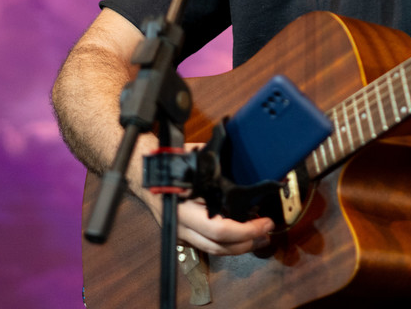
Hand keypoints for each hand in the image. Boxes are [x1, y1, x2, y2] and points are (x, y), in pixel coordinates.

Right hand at [136, 142, 273, 255]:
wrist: (143, 172)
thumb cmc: (169, 162)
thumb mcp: (195, 160)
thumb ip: (215, 166)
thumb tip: (241, 162)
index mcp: (185, 208)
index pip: (219, 230)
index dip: (246, 231)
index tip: (265, 222)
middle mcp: (182, 226)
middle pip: (219, 246)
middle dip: (247, 243)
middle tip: (267, 233)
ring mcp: (181, 233)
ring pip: (214, 250)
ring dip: (239, 247)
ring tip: (260, 239)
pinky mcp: (183, 235)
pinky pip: (207, 245)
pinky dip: (227, 244)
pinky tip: (241, 237)